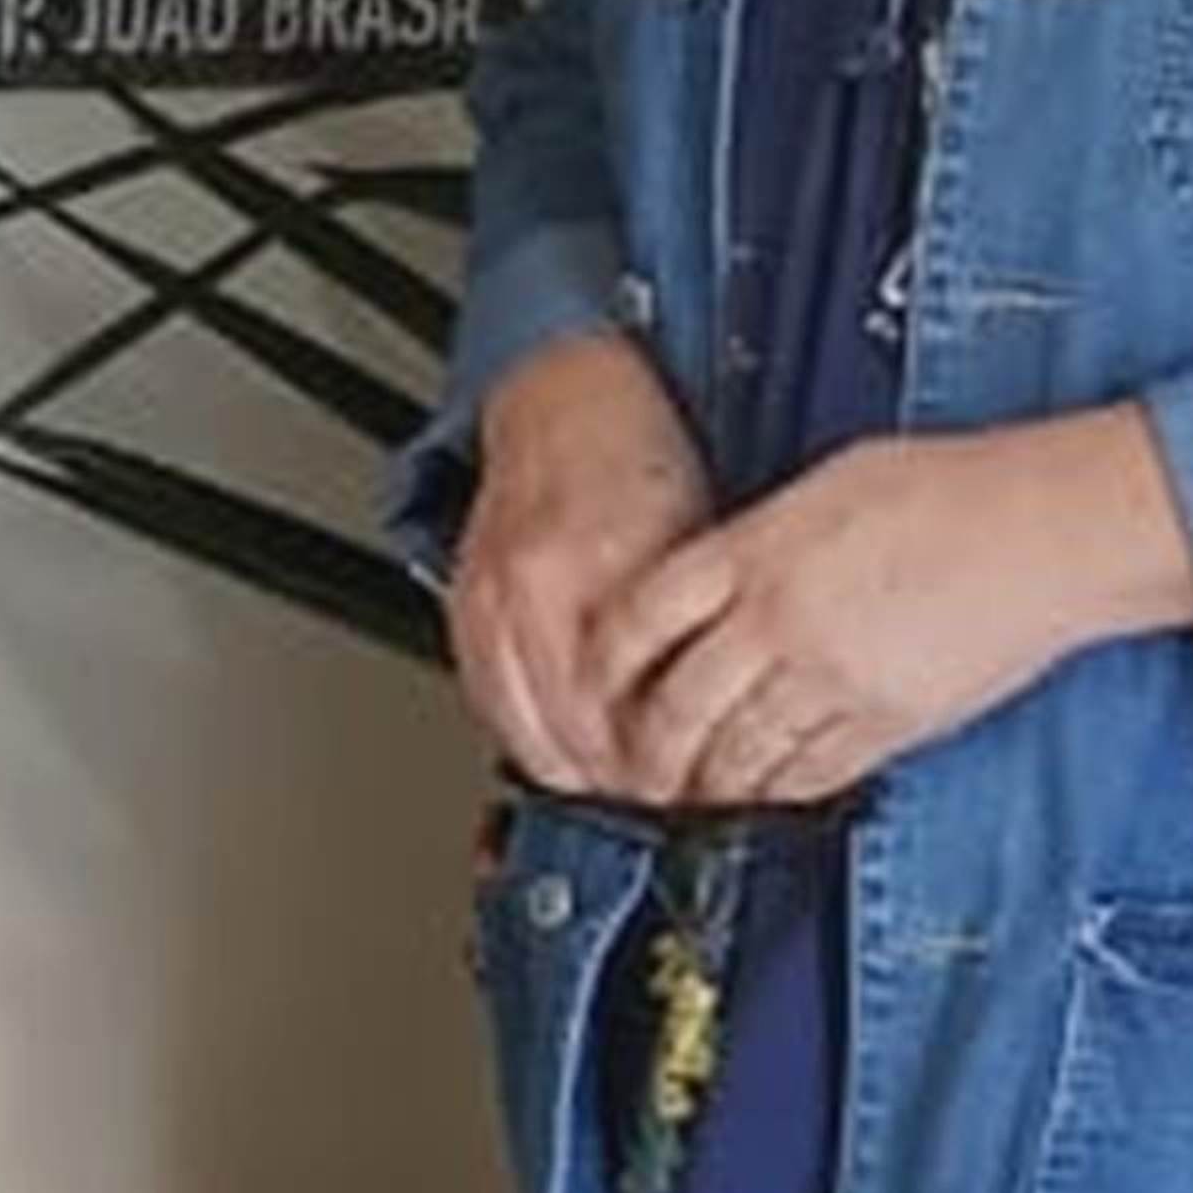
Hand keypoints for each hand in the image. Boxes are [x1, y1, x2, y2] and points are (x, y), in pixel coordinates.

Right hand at [445, 331, 719, 794]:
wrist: (564, 393)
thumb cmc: (638, 452)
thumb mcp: (696, 535)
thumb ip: (699, 625)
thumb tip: (727, 708)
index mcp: (596, 567)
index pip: (626, 709)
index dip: (668, 761)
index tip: (702, 785)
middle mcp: (532, 587)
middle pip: (574, 734)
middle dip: (626, 779)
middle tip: (668, 798)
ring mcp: (488, 598)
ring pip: (526, 729)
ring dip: (576, 768)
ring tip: (620, 783)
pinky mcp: (464, 604)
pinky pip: (488, 698)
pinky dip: (527, 733)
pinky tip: (563, 746)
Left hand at [593, 412, 1192, 814]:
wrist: (1042, 529)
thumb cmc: (944, 489)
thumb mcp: (820, 488)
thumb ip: (754, 540)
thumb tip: (713, 579)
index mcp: (753, 551)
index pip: (640, 618)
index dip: (606, 662)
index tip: (596, 682)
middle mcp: (779, 620)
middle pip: (676, 704)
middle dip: (643, 746)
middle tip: (629, 764)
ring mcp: (831, 679)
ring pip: (736, 754)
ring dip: (702, 781)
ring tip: (686, 792)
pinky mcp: (886, 722)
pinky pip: (808, 774)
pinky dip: (773, 791)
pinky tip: (760, 793)